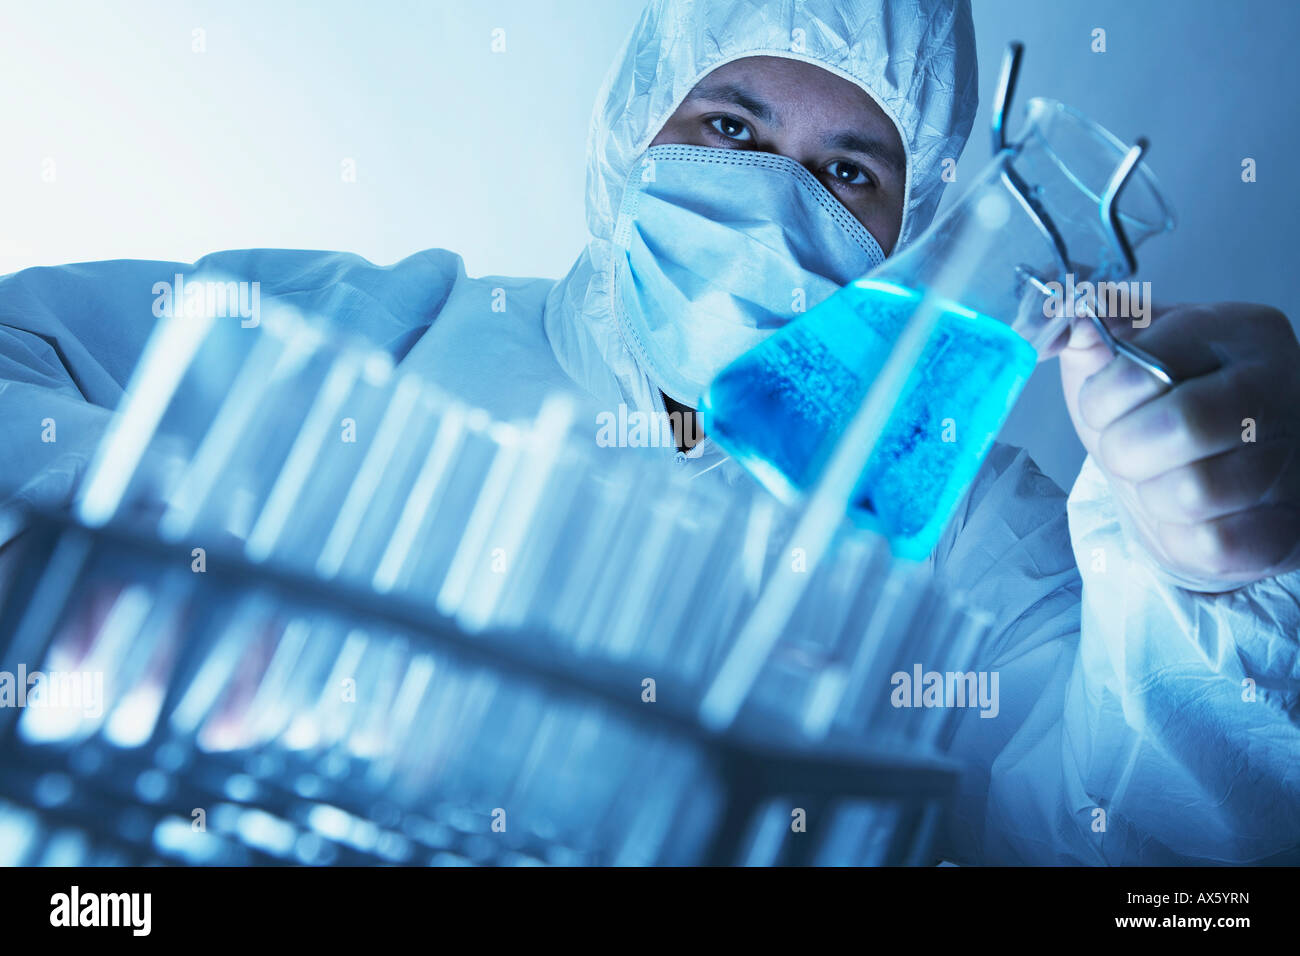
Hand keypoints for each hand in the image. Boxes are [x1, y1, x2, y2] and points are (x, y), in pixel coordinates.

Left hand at [1058, 301, 1299, 589]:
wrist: (1207, 488)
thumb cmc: (1159, 414)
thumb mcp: (1119, 364)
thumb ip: (1091, 339)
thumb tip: (1072, 326)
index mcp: (1238, 331)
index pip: (1147, 364)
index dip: (1102, 398)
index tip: (1103, 407)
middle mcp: (1278, 386)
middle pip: (1181, 425)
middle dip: (1125, 450)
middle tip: (1128, 452)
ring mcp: (1291, 456)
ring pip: (1194, 491)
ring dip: (1153, 496)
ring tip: (1164, 481)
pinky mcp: (1286, 524)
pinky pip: (1214, 542)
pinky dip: (1182, 537)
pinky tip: (1190, 516)